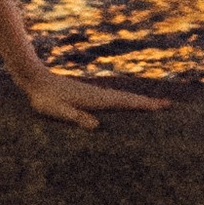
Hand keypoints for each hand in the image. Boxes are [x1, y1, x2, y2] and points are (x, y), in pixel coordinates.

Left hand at [16, 66, 163, 128]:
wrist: (34, 78)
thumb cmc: (45, 99)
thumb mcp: (58, 112)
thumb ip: (76, 117)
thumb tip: (96, 126)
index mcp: (96, 100)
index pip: (125, 103)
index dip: (144, 105)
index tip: (163, 106)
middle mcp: (99, 94)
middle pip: (128, 98)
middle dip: (148, 102)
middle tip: (169, 105)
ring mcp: (94, 93)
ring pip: (121, 97)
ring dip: (138, 100)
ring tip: (153, 105)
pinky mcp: (88, 95)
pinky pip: (113, 98)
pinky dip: (124, 101)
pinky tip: (124, 104)